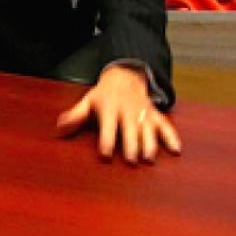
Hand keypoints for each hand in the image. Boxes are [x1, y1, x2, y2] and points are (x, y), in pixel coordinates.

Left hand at [55, 64, 180, 163]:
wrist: (126, 74)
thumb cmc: (104, 95)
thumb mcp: (88, 101)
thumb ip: (75, 115)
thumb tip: (59, 127)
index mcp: (110, 108)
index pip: (108, 126)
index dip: (106, 139)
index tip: (105, 154)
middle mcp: (128, 111)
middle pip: (131, 129)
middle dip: (131, 144)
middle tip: (132, 160)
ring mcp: (143, 113)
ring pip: (149, 129)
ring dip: (150, 143)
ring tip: (149, 158)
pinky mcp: (155, 115)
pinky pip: (165, 125)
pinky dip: (171, 136)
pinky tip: (176, 150)